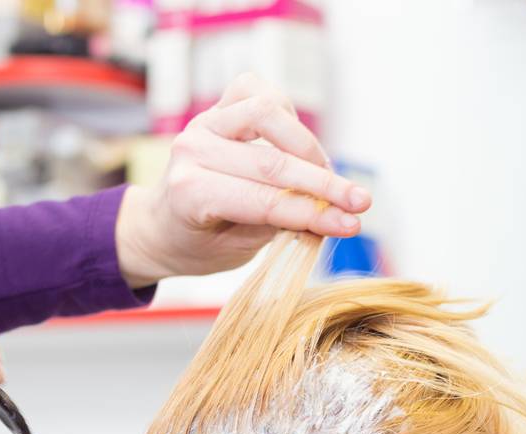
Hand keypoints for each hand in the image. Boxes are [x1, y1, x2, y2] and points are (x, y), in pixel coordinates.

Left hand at [114, 72, 371, 287]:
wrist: (164, 223)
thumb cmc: (204, 241)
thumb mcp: (241, 248)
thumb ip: (284, 225)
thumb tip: (337, 216)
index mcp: (189, 193)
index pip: (263, 201)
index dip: (312, 213)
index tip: (351, 225)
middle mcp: (192, 150)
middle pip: (271, 162)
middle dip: (324, 185)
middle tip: (361, 203)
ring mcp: (204, 122)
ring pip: (267, 114)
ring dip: (308, 147)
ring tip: (328, 177)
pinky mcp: (218, 106)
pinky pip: (260, 94)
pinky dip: (289, 116)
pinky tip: (301, 147)